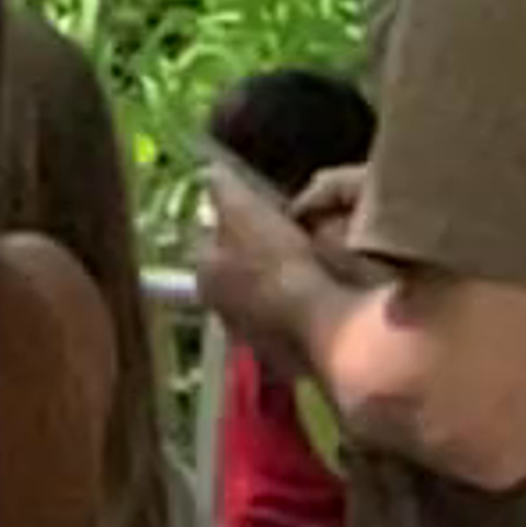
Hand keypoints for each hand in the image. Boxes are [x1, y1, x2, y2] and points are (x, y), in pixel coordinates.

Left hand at [194, 161, 329, 356]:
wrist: (321, 324)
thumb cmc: (277, 262)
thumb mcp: (246, 210)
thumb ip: (224, 190)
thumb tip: (211, 171)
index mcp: (205, 274)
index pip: (207, 239)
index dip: (230, 220)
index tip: (256, 209)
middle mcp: (220, 309)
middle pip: (232, 272)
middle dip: (250, 255)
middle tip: (279, 237)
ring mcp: (250, 336)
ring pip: (257, 298)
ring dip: (272, 284)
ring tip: (302, 264)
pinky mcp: (281, 355)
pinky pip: (284, 322)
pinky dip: (294, 308)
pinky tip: (314, 296)